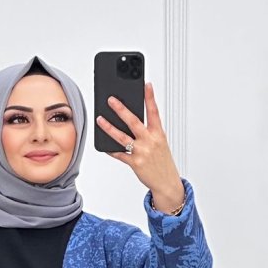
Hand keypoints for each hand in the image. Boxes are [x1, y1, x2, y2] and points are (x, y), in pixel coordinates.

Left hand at [95, 81, 185, 211]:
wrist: (167, 183)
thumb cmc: (163, 161)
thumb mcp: (160, 143)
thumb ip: (149, 132)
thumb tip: (132, 121)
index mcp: (158, 134)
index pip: (154, 112)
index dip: (150, 97)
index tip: (146, 85)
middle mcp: (150, 141)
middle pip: (133, 121)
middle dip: (121, 109)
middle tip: (111, 99)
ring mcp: (142, 152)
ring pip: (122, 137)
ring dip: (109, 128)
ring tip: (100, 119)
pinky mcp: (135, 163)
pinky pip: (120, 154)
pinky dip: (111, 150)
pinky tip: (104, 145)